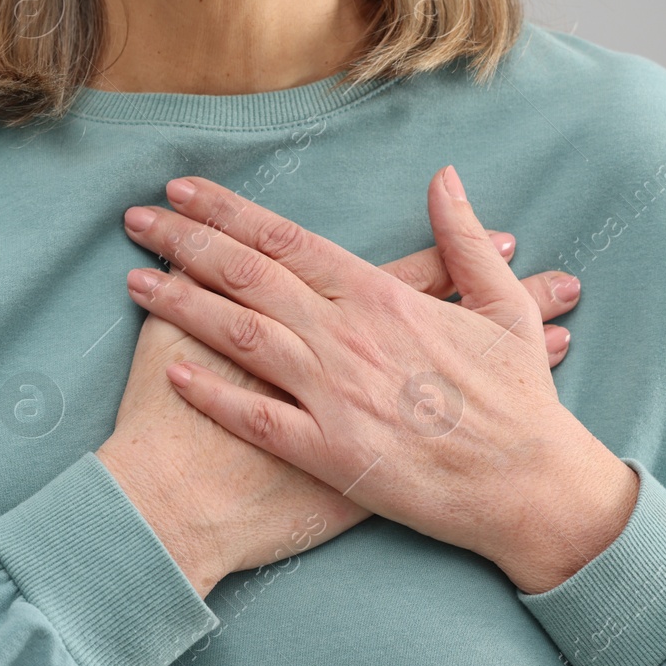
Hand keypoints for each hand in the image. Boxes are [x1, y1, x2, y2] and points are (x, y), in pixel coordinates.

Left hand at [118, 167, 637, 594]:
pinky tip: (169, 372)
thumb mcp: (501, 305)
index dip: (228, 211)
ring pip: (239, 336)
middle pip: (247, 276)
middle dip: (185, 241)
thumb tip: (444, 177)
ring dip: (181, 305)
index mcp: (381, 297)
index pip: (286, 240)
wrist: (531, 488)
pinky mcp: (328, 453)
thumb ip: (460, 239)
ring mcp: (333, 396)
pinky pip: (255, 419)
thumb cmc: (520, 399)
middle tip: (136, 219)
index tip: (183, 190)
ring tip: (134, 278)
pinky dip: (210, 394)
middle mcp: (346, 338)